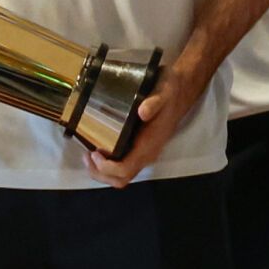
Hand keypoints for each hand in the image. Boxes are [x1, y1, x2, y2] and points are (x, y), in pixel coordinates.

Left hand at [86, 65, 198, 188]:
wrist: (181, 91)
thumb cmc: (170, 91)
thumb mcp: (164, 90)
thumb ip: (155, 101)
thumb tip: (143, 111)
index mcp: (150, 144)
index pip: (126, 169)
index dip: (107, 167)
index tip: (95, 152)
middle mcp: (147, 153)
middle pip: (121, 178)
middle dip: (100, 173)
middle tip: (86, 155)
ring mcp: (144, 152)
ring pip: (121, 175)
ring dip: (102, 171)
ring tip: (89, 154)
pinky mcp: (140, 148)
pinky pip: (123, 165)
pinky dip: (107, 164)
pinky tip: (99, 148)